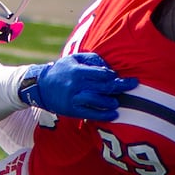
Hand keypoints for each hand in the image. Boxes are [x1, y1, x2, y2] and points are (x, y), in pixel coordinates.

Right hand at [19, 53, 137, 120]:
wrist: (40, 86)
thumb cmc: (61, 70)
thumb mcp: (74, 59)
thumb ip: (92, 59)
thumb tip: (109, 67)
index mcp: (78, 71)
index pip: (101, 73)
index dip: (112, 75)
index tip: (119, 76)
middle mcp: (76, 85)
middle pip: (102, 86)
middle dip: (120, 86)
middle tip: (133, 84)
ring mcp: (74, 99)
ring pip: (97, 101)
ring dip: (110, 102)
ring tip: (117, 102)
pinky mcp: (72, 110)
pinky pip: (90, 114)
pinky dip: (103, 115)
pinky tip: (114, 115)